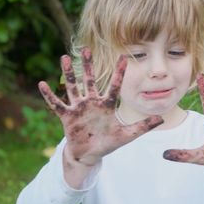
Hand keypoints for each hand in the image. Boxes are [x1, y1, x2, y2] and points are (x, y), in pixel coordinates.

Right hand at [38, 47, 163, 165]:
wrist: (90, 155)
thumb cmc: (108, 143)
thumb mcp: (127, 135)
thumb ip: (143, 127)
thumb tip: (162, 119)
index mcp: (106, 105)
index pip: (114, 86)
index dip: (119, 73)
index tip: (124, 57)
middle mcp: (92, 102)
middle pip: (90, 80)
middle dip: (88, 66)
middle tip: (86, 49)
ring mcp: (79, 108)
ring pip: (73, 87)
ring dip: (68, 74)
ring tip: (63, 58)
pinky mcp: (67, 117)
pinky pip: (57, 104)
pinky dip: (49, 96)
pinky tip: (41, 84)